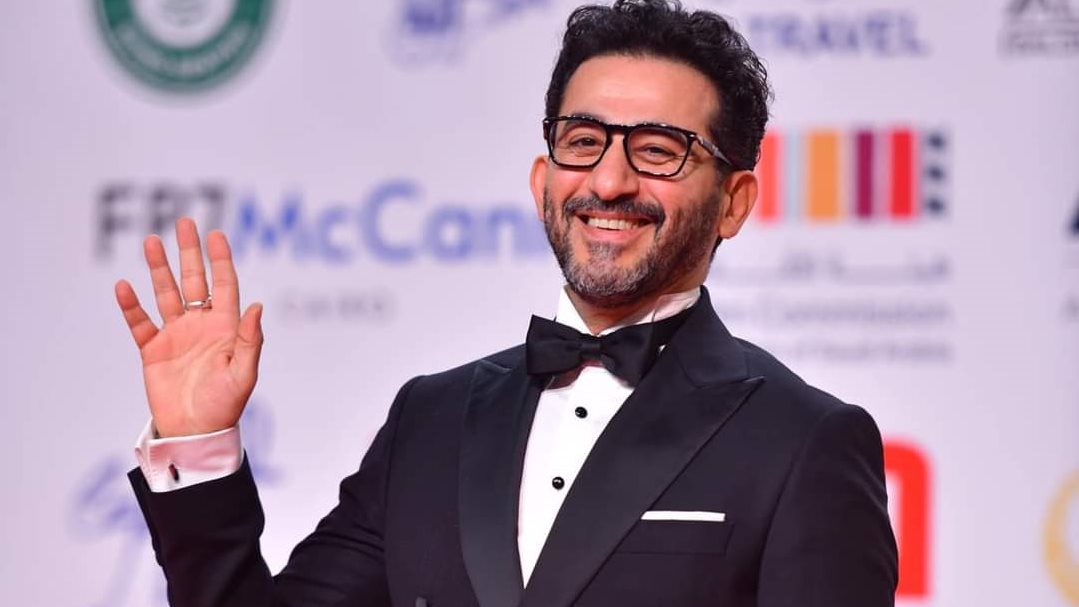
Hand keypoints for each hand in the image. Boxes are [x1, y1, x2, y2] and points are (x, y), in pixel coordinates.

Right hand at [115, 218, 263, 437]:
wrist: (195, 432)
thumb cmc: (225, 405)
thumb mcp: (243, 373)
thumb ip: (249, 339)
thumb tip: (256, 305)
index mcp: (225, 327)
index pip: (224, 285)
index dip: (220, 260)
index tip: (216, 234)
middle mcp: (200, 325)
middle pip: (194, 281)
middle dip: (189, 253)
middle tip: (185, 223)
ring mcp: (176, 335)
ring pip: (166, 294)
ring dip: (159, 269)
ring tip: (151, 241)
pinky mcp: (153, 350)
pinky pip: (140, 323)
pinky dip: (131, 306)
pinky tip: (124, 286)